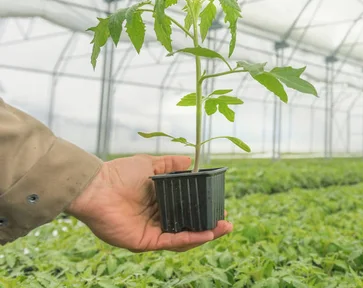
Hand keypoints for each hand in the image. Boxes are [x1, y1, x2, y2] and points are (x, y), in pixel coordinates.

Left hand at [65, 154, 232, 251]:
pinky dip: (190, 238)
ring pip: (183, 235)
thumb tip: (190, 159)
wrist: (96, 186)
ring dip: (205, 233)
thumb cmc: (119, 173)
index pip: (185, 208)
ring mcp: (151, 230)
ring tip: (223, 228)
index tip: (220, 204)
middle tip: (226, 220)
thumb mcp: (150, 164)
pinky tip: (206, 233)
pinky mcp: (144, 241)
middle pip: (188, 224)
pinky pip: (170, 241)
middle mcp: (156, 218)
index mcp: (158, 202)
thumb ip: (170, 164)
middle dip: (209, 224)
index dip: (203, 208)